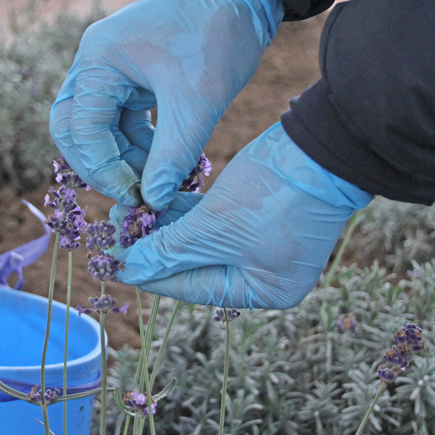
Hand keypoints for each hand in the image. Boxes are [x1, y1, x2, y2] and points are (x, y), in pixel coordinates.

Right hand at [50, 0, 283, 209]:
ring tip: (156, 182)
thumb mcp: (197, 102)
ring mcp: (110, 70)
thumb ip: (172, 155)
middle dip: (101, 165)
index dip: (103, 168)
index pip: (80, 128)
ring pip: (99, 129)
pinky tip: (163, 163)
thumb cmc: (217, 36)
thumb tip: (153, 201)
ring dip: (123, 159)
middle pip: (75, 129)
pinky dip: (138, 145)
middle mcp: (94, 63)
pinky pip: (121, 121)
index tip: (135, 196)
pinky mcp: (130, 78)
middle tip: (132, 195)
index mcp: (98, 60)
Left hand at [112, 124, 373, 308]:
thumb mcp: (216, 227)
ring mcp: (263, 242)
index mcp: (262, 290)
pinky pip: (213, 221)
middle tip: (115, 225)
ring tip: (128, 208)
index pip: (191, 288)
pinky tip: (155, 200)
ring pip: (200, 240)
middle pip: (194, 265)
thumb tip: (131, 272)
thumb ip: (172, 251)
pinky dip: (185, 213)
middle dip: (153, 245)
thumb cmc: (274, 194)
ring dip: (165, 226)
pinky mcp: (259, 214)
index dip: (148, 272)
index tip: (112, 257)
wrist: (322, 144)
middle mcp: (264, 273)